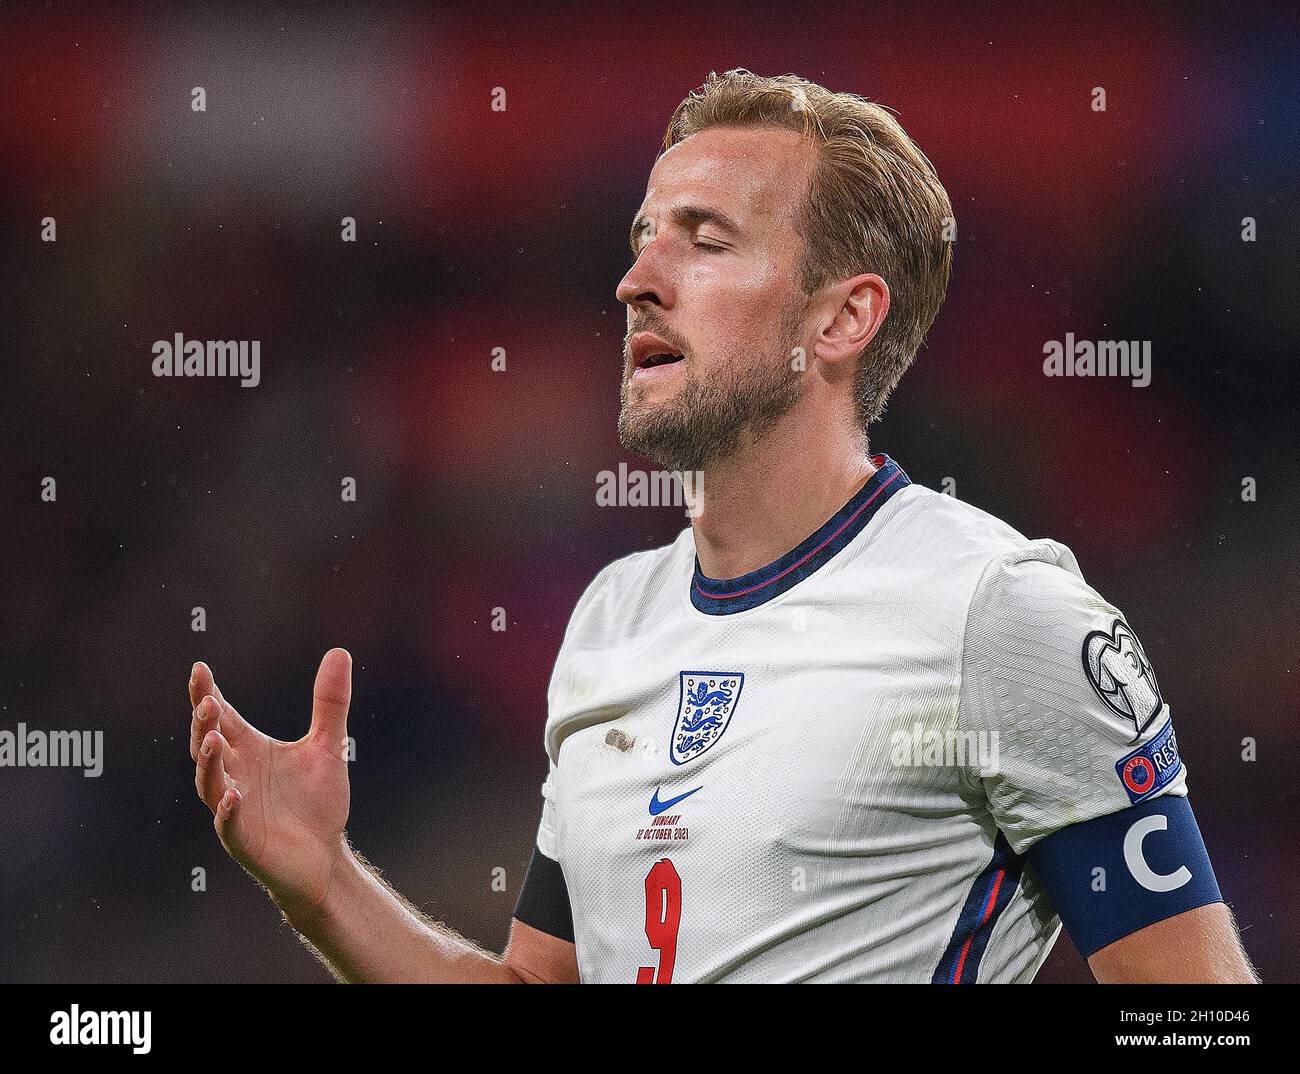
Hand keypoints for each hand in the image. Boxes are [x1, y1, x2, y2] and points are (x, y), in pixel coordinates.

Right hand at [189, 649, 353, 923]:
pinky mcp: (244, 840)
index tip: (200, 669)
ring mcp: (235, 809)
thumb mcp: (329, 746)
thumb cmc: (317, 803)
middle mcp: (235, 776)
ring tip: (213, 738)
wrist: (325, 857)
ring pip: (210, 783)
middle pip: (208, 745)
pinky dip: (228, 810)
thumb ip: (331, 703)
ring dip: (209, 762)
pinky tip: (234, 795)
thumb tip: (339, 651)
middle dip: (204, 724)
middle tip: (208, 702)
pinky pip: (228, 824)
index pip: (222, 718)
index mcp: (249, 751)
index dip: (207, 695)